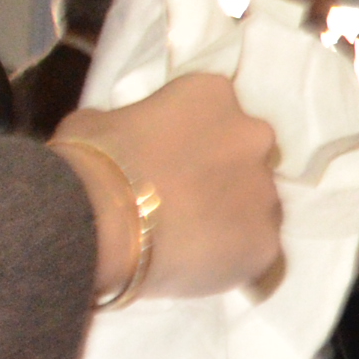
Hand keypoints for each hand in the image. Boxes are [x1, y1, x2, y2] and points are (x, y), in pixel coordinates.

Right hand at [54, 72, 283, 300]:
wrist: (100, 224)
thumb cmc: (91, 162)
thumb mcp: (101, 121)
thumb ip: (134, 124)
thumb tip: (132, 140)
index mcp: (213, 94)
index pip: (215, 108)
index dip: (192, 136)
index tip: (170, 157)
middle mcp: (253, 136)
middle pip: (247, 154)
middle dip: (223, 173)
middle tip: (185, 198)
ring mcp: (266, 191)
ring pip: (257, 203)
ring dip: (232, 215)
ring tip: (189, 238)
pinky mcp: (267, 242)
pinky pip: (256, 249)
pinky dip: (234, 257)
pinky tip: (199, 264)